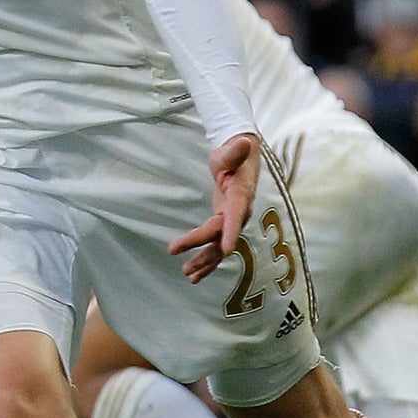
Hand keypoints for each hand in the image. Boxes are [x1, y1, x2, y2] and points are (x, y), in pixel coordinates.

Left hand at [168, 133, 261, 282]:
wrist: (242, 159)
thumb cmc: (235, 153)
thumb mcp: (232, 150)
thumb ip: (235, 150)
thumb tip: (243, 142)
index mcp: (241, 196)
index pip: (236, 215)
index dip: (231, 232)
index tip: (227, 250)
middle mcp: (239, 213)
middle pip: (219, 234)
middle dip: (200, 245)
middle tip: (174, 249)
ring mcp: (232, 221)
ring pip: (219, 247)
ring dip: (204, 262)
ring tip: (187, 274)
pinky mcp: (224, 224)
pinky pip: (216, 246)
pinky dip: (206, 261)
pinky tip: (194, 275)